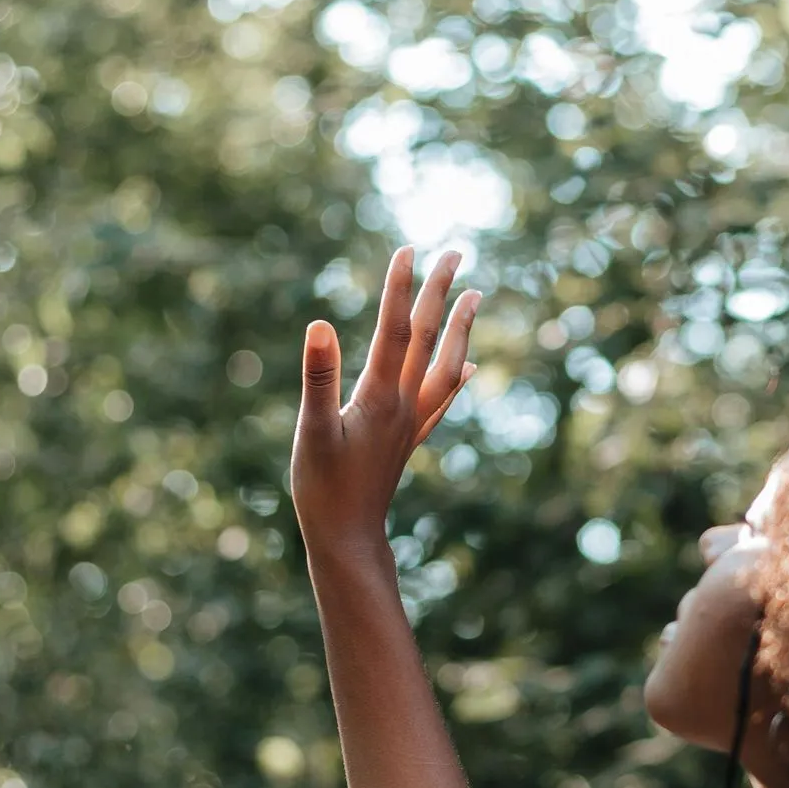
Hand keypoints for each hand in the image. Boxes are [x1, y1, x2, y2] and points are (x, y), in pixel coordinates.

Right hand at [291, 247, 479, 556]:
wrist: (348, 539)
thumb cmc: (322, 488)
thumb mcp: (312, 430)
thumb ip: (318, 377)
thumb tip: (320, 325)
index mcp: (381, 396)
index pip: (395, 329)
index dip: (400, 287)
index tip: (409, 248)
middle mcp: (404, 404)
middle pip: (428, 337)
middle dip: (441, 292)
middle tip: (456, 251)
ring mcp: (410, 422)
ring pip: (444, 364)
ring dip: (460, 327)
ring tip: (476, 295)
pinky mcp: (407, 440)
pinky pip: (441, 400)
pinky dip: (455, 377)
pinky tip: (466, 368)